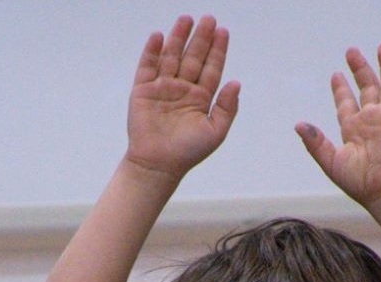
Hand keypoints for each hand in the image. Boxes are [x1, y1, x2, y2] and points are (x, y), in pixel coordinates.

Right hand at [125, 15, 239, 181]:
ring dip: (178, 37)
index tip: (223, 32)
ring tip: (186, 19)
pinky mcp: (143, 91)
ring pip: (171, 57)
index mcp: (200, 99)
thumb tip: (236, 83)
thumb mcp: (215, 132)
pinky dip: (152, 51)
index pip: (211, 69)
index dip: (217, 51)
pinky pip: (147, 66)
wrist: (158, 165)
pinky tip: (159, 36)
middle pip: (193, 58)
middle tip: (209, 19)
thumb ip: (227, 108)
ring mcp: (162, 88)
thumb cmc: (187, 153)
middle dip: (201, 38)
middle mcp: (182, 90)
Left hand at [296, 44, 380, 209]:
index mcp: (352, 130)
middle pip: (366, 88)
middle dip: (360, 69)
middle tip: (351, 52)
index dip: (341, 89)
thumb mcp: (330, 161)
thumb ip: (315, 142)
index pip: (346, 103)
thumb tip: (298, 125)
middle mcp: (369, 121)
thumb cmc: (358, 182)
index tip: (336, 75)